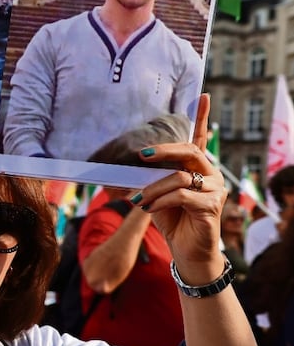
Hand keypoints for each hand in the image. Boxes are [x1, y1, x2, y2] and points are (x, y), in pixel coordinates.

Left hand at [133, 95, 226, 275]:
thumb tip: (129, 163)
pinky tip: (147, 208)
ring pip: (180, 177)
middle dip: (163, 151)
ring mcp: (215, 189)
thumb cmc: (171, 219)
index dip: (201, 116)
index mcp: (198, 167)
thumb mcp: (156, 193)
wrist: (186, 251)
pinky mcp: (212, 206)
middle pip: (190, 151)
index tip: (202, 95)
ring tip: (137, 200)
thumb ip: (150, 177)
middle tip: (140, 155)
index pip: (201, 137)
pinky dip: (160, 201)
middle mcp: (211, 173)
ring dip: (153, 188)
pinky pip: (181, 195)